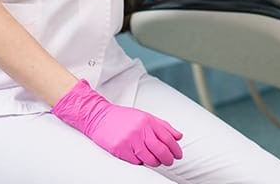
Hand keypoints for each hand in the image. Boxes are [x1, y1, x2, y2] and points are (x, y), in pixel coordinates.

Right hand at [52, 80, 183, 166]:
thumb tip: (179, 136)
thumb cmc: (123, 118)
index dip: (176, 149)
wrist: (100, 117)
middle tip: (169, 162)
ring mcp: (130, 140)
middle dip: (168, 159)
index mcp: (148, 121)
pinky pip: (137, 162)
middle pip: (161, 150)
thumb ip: (163, 126)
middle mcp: (140, 130)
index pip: (168, 138)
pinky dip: (140, 161)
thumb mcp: (145, 116)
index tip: (178, 155)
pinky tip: (139, 157)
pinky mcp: (121, 149)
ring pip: (150, 159)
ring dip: (155, 162)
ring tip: (155, 161)